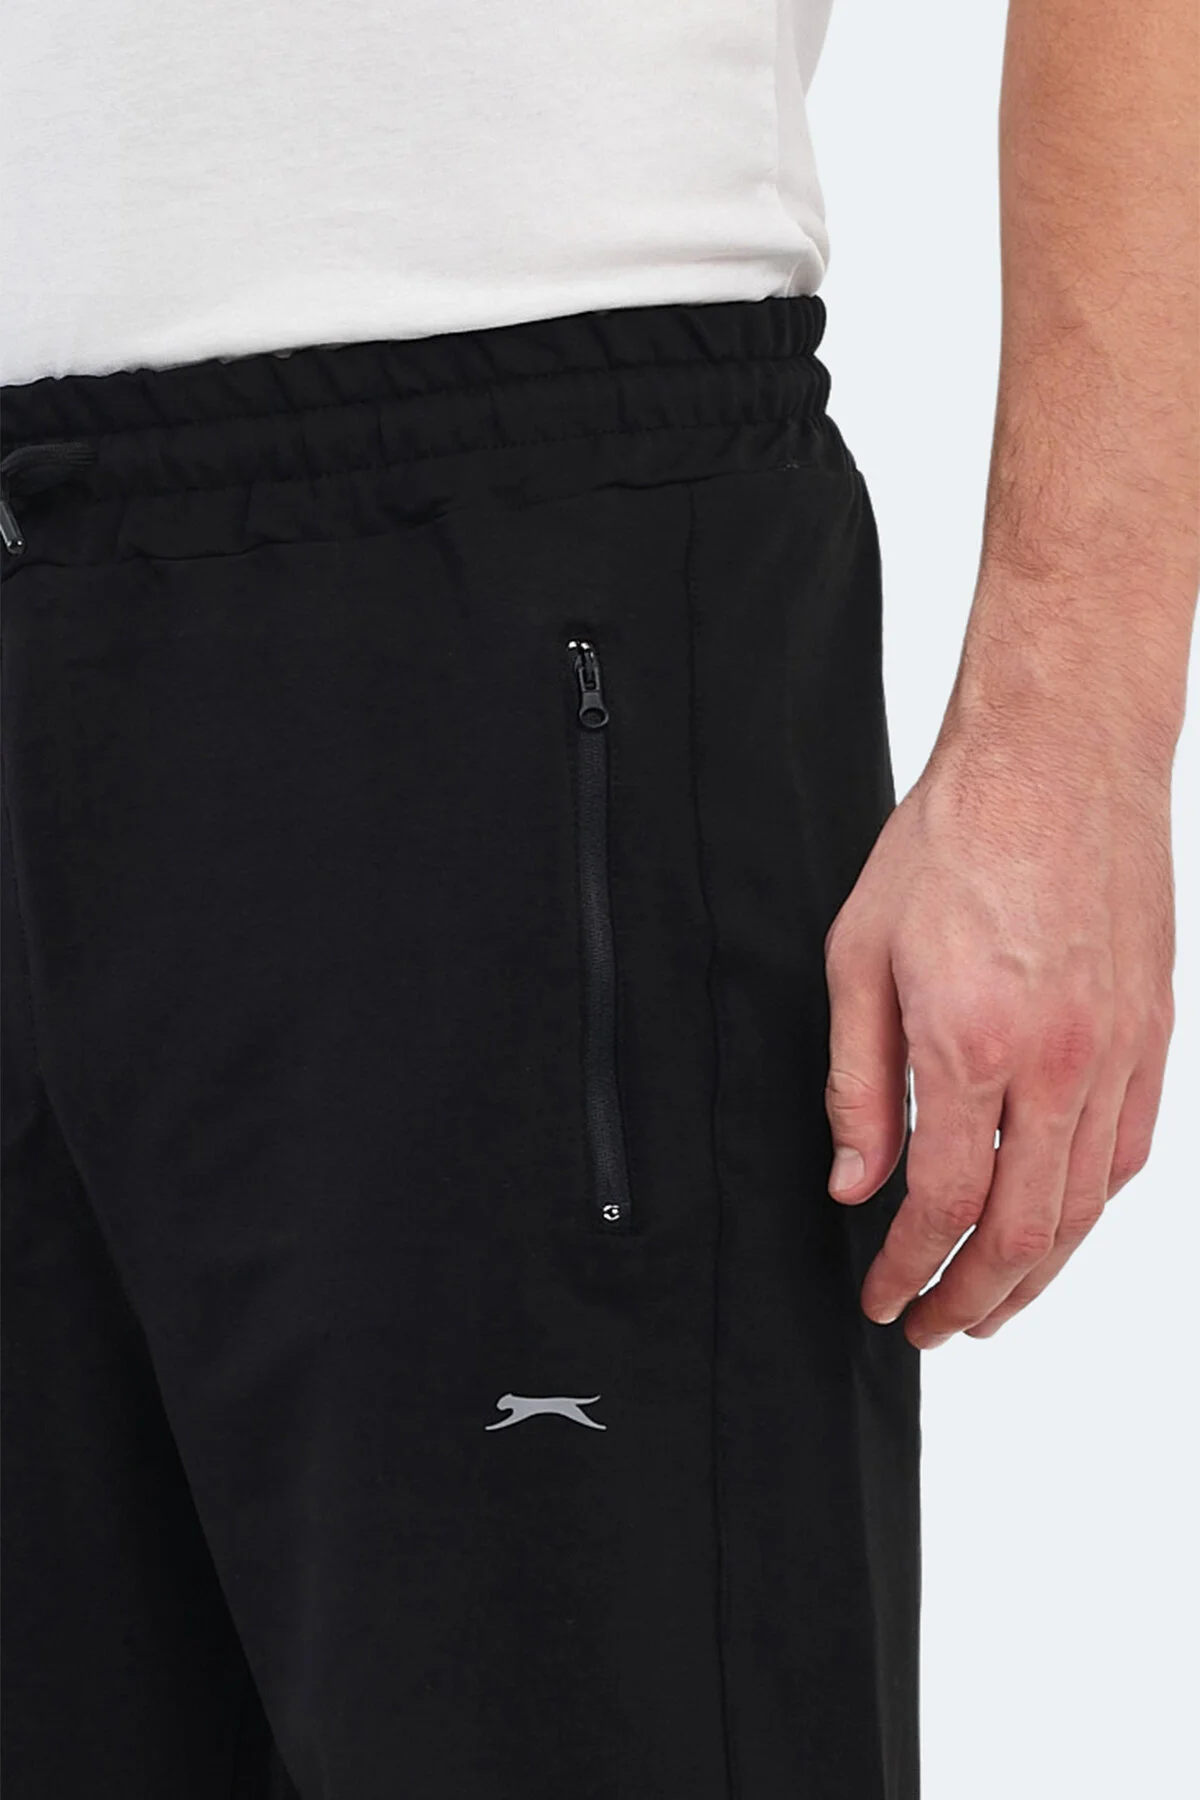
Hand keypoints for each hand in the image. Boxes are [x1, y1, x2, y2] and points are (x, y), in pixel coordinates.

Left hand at [822, 712, 1175, 1347]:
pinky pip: (1128, 1154)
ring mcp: (1119, 1054)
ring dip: (1036, 1274)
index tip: (881, 1296)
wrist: (1060, 758)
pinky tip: (1057, 1227)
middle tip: (929, 1326)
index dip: (907, 1269)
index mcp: (973, 1044)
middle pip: (1023, 1232)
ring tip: (990, 1304)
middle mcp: (1059, 1064)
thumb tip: (855, 1181)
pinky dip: (1090, 1210)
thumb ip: (858, 1083)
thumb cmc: (954, 840)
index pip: (943, 1204)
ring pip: (1086, 1208)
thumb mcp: (860, 956)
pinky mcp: (1154, 1035)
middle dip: (969, 1298)